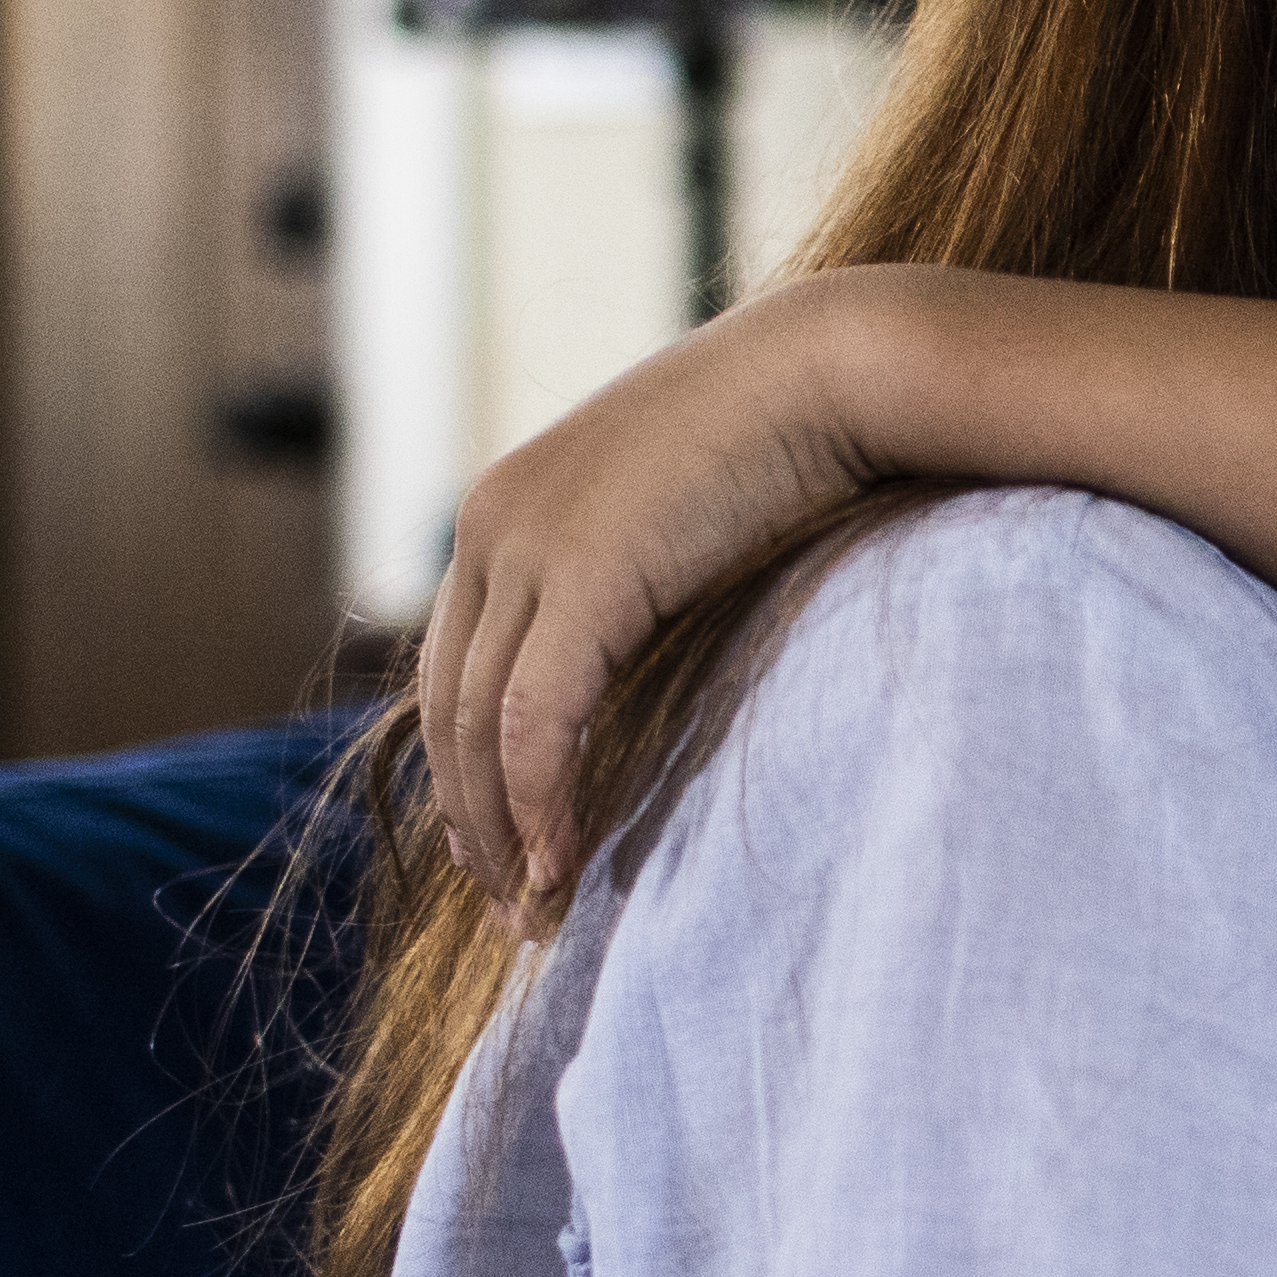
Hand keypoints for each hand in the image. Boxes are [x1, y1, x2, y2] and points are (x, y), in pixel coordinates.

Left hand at [420, 271, 907, 910]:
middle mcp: (487, 525)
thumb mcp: (677, 515)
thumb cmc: (784, 437)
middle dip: (474, 818)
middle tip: (517, 905)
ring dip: (504, 830)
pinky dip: (542, 801)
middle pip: (446, 706)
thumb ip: (634, 578)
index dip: (467, 767)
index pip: (453, 665)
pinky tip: (566, 863)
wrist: (830, 368)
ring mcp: (524, 546)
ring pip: (476, 725)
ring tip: (541, 908)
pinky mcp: (580, 577)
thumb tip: (641, 655)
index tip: (501, 846)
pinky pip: (535, 721)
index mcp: (500, 511)